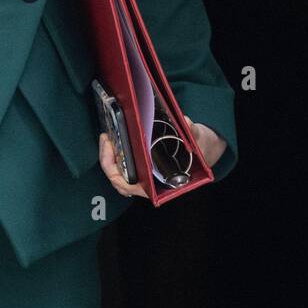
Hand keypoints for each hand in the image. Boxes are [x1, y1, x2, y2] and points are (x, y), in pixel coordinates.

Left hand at [98, 113, 227, 199]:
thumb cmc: (198, 150)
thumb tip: (186, 122)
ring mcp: (143, 176)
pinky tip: (114, 140)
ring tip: (107, 137)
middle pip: (118, 180)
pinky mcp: (141, 166)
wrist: (202, 150)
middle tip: (106, 138)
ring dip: (109, 157)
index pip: (129, 186)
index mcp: (159, 184)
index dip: (116, 173)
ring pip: (118, 175)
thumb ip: (192, 133)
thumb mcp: (197, 140)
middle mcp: (148, 183)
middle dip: (107, 160)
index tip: (112, 152)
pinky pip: (122, 166)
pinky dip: (115, 155)